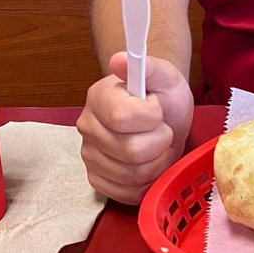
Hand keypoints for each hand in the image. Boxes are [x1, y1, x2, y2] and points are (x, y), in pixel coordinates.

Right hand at [77, 53, 193, 203]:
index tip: (157, 108)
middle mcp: (87, 127)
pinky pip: (128, 193)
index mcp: (99, 97)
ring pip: (134, 175)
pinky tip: (150, 163)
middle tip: (162, 129)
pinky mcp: (98, 180)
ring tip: (159, 145)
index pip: (122, 118)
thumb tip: (119, 59)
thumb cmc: (163, 95)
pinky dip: (148, 181)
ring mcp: (90, 156)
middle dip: (161, 141)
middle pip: (132, 151)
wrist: (163, 115)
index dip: (151, 116)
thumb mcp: (166, 76)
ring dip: (158, 162)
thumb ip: (149, 66)